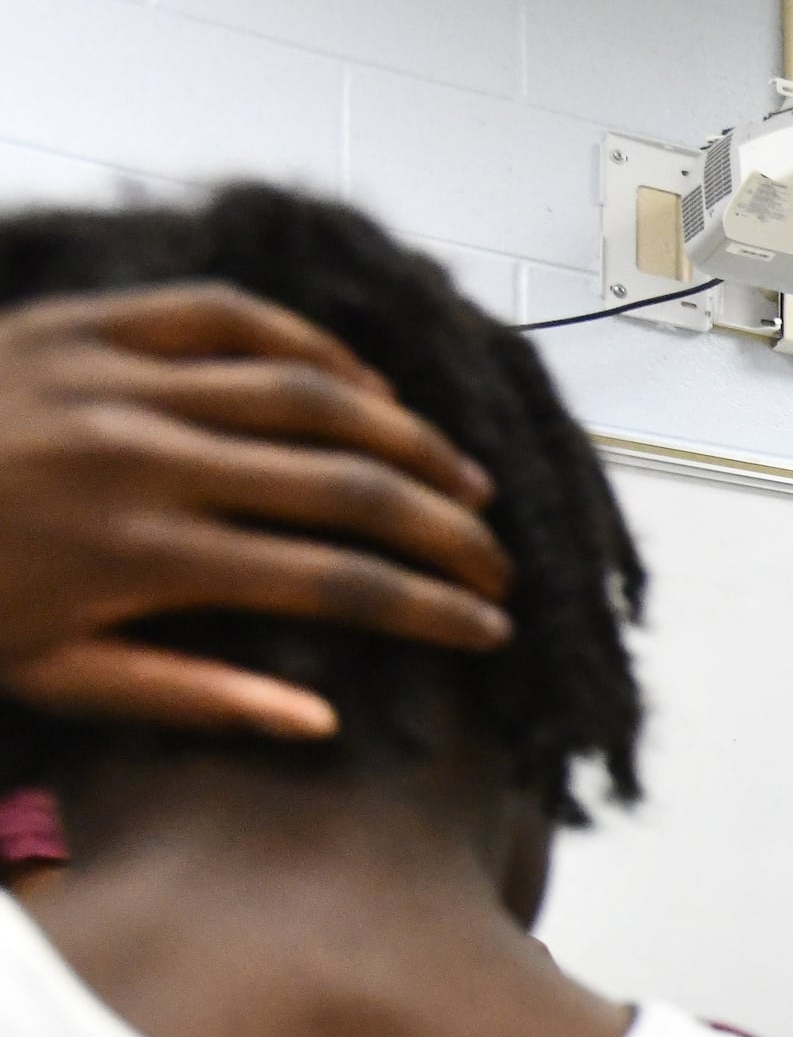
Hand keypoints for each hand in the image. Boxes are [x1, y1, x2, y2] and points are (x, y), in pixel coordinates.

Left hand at [0, 284, 513, 737]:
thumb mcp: (50, 674)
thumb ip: (190, 695)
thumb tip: (321, 721)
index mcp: (139, 554)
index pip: (333, 581)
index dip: (429, 606)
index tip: (488, 627)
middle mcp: (143, 455)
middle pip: (344, 482)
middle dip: (444, 525)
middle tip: (499, 556)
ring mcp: (114, 376)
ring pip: (305, 389)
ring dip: (402, 433)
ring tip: (458, 474)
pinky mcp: (82, 323)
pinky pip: (224, 315)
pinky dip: (307, 345)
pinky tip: (359, 385)